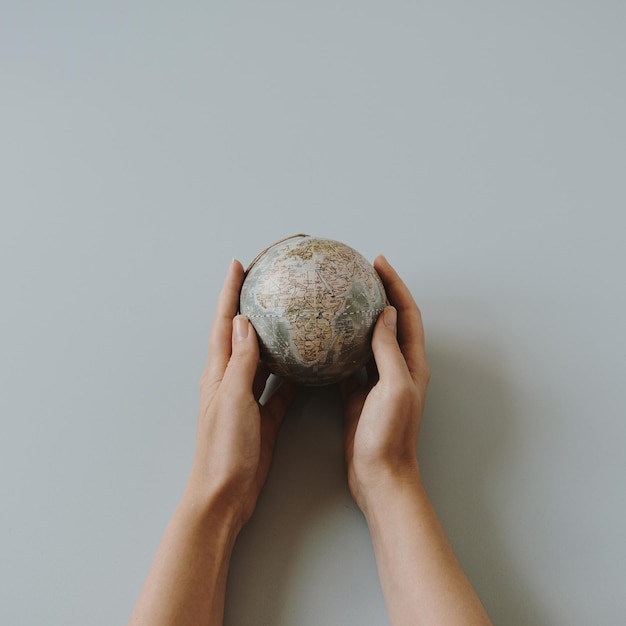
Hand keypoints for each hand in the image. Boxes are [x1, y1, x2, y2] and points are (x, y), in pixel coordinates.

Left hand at [188, 259, 295, 529]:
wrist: (226, 493)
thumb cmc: (224, 449)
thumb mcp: (232, 400)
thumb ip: (240, 362)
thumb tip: (243, 323)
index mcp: (219, 373)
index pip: (224, 323)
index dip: (229, 292)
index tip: (238, 264)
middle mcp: (231, 381)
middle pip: (242, 335)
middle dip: (251, 307)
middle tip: (269, 284)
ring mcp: (247, 399)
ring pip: (263, 360)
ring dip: (274, 338)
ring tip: (293, 316)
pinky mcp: (264, 416)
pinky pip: (280, 388)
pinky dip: (292, 374)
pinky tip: (307, 365)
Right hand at [341, 255, 429, 514]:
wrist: (379, 475)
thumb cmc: (390, 436)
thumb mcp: (394, 387)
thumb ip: (389, 350)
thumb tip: (385, 313)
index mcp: (411, 363)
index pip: (407, 313)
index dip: (395, 285)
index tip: (378, 262)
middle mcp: (398, 369)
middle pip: (390, 321)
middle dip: (378, 294)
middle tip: (358, 273)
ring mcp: (378, 382)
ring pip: (369, 340)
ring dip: (358, 318)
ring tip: (339, 298)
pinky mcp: (358, 396)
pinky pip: (349, 364)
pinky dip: (340, 348)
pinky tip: (324, 339)